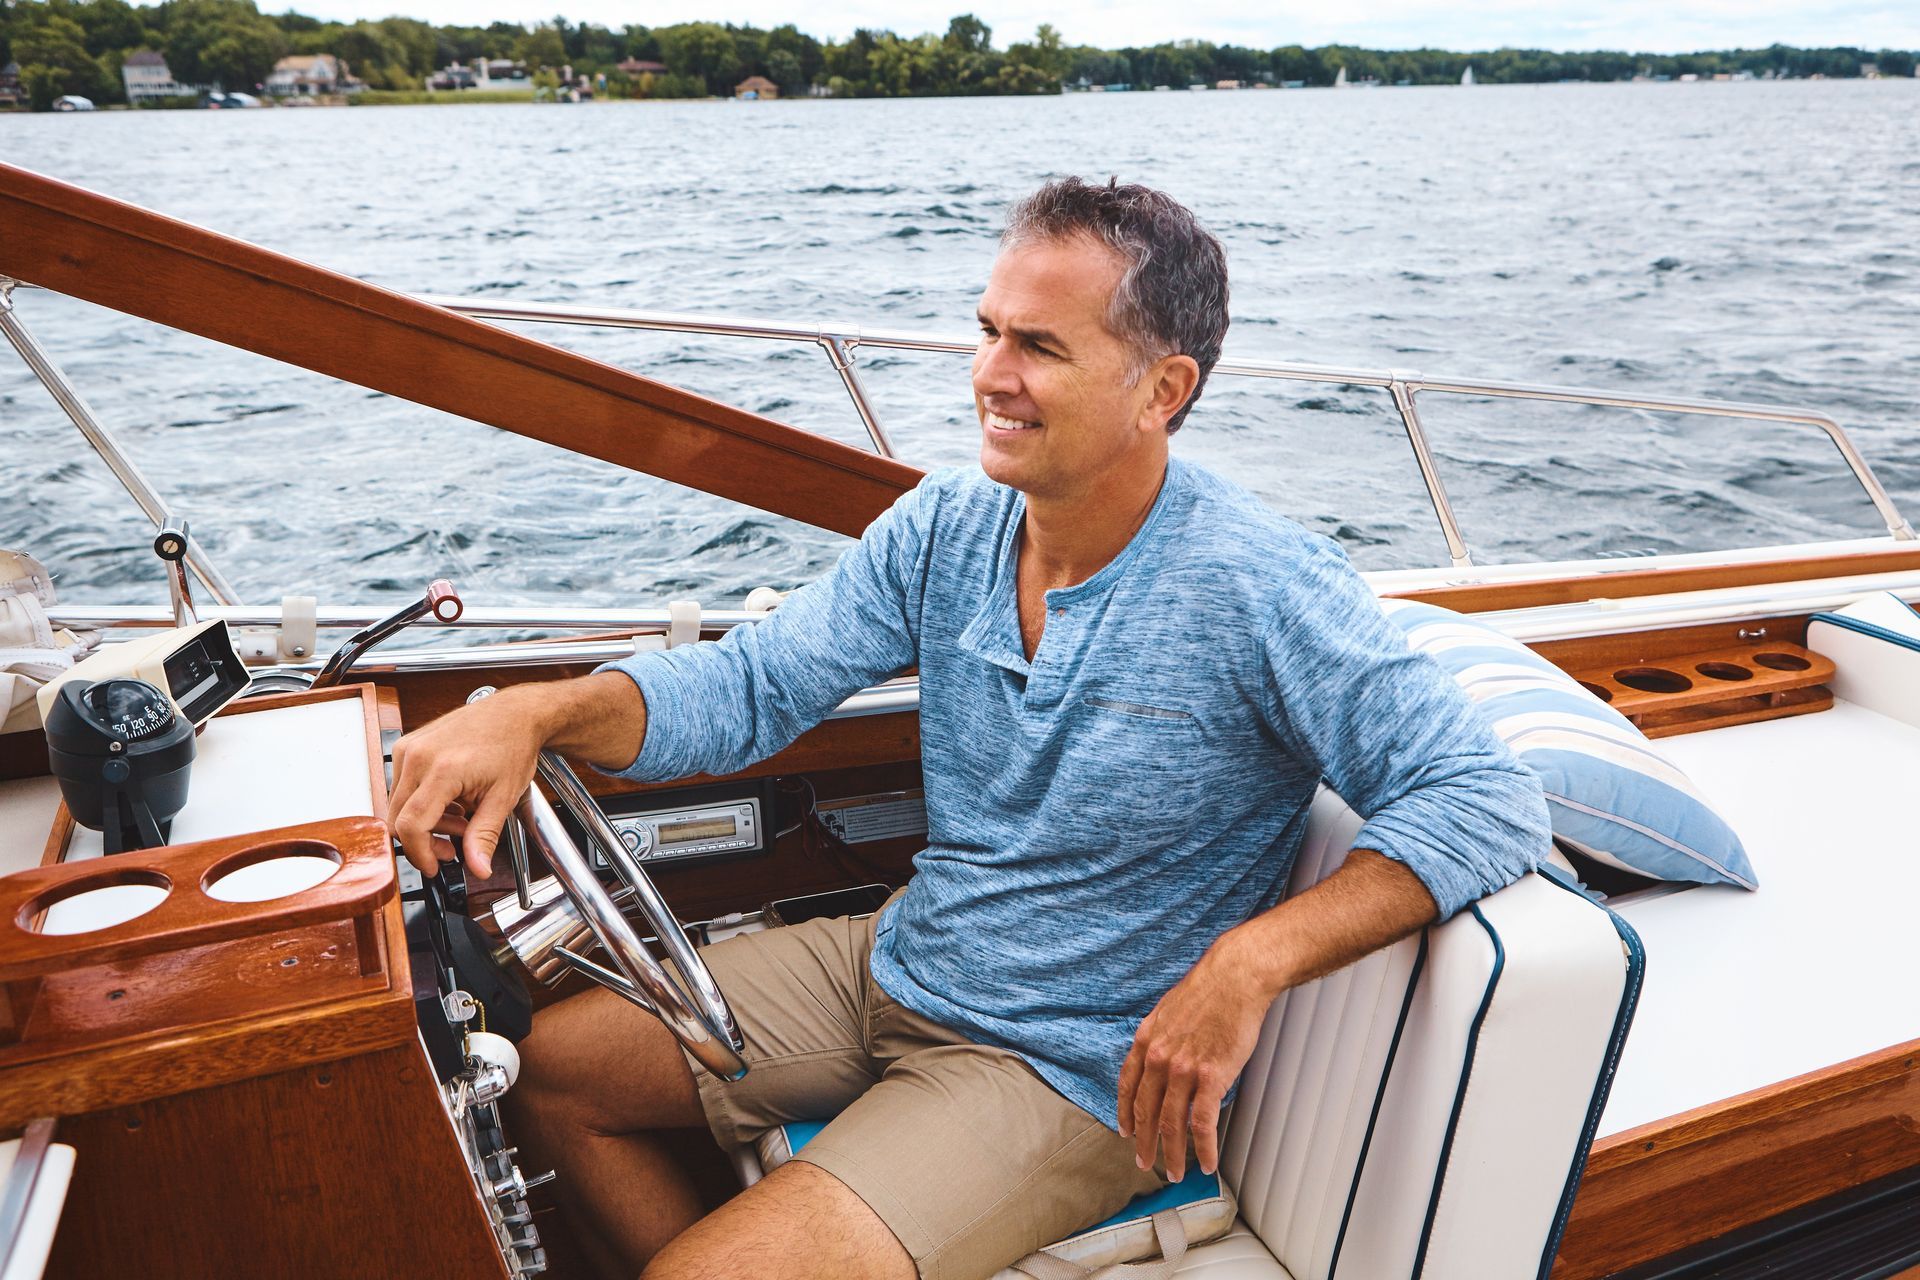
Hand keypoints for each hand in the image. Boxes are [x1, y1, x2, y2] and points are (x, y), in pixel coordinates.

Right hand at [389, 687, 549, 878]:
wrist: (515, 714)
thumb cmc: (513, 745)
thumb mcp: (504, 797)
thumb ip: (485, 837)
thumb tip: (478, 868)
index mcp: (441, 769)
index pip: (411, 825)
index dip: (420, 854)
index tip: (434, 867)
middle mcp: (418, 756)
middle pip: (399, 818)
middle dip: (424, 841)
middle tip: (453, 846)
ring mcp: (409, 748)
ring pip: (399, 804)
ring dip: (425, 822)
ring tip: (460, 820)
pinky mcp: (408, 745)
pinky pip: (402, 786)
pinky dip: (422, 803)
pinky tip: (450, 803)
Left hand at [1116, 934, 1273, 1182]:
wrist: (1235, 978)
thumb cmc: (1209, 990)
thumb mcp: (1169, 1010)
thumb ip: (1162, 1038)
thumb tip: (1164, 1058)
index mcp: (1147, 1040)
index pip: (1128, 1085)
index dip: (1125, 1112)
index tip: (1126, 1131)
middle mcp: (1159, 1058)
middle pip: (1146, 1111)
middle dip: (1144, 1142)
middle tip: (1144, 1162)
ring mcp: (1183, 1070)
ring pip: (1171, 1124)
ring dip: (1172, 1154)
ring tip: (1174, 1172)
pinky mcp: (1210, 1078)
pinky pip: (1202, 1124)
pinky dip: (1203, 1148)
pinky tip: (1206, 1162)